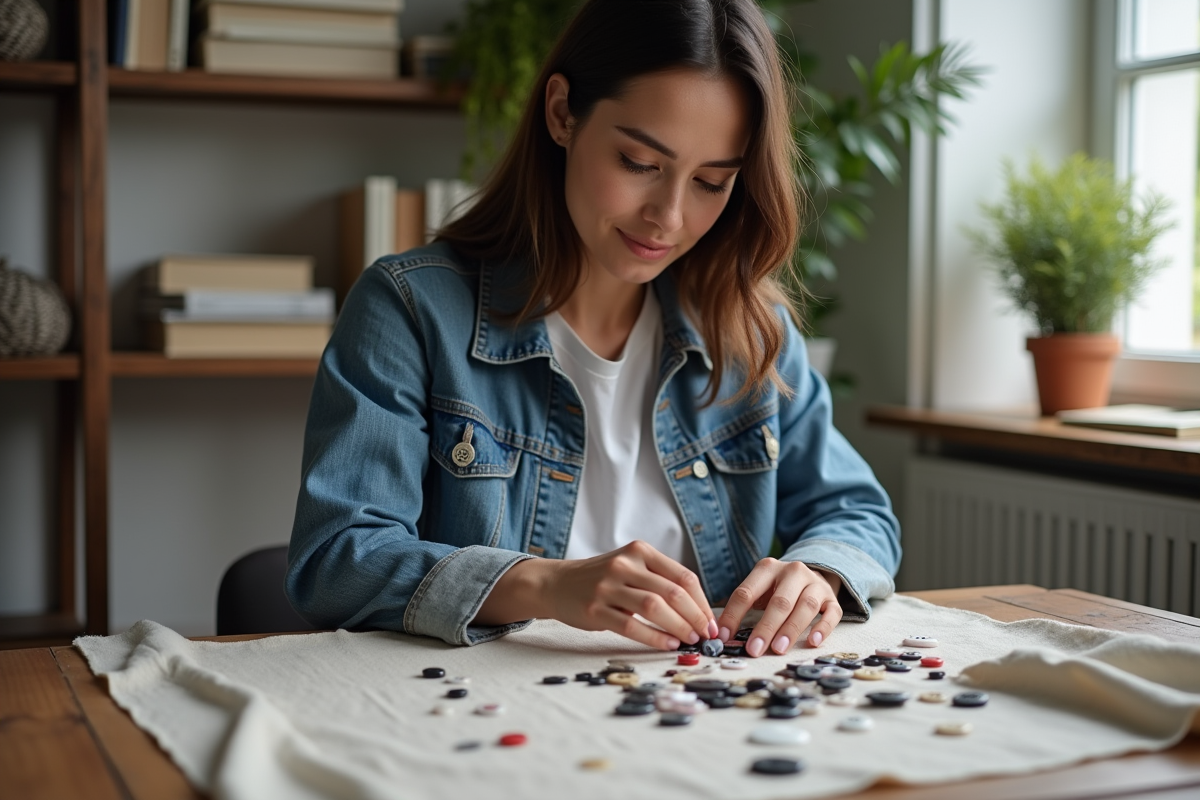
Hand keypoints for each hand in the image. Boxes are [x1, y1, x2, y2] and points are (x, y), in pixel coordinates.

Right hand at [544, 540, 716, 649]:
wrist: (556, 583)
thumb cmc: (602, 579)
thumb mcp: (631, 567)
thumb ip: (659, 581)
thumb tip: (698, 612)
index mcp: (640, 551)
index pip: (683, 576)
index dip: (702, 602)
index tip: (712, 622)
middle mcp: (625, 564)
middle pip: (672, 592)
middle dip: (695, 617)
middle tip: (706, 635)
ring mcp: (608, 586)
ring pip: (654, 608)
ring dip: (679, 627)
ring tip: (690, 640)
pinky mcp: (595, 609)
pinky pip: (631, 627)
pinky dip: (654, 637)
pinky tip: (667, 644)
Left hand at [715, 559, 841, 656]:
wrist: (811, 573)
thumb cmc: (777, 588)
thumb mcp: (759, 589)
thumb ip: (744, 607)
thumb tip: (722, 635)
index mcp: (767, 568)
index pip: (746, 592)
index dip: (734, 615)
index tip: (724, 637)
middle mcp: (793, 572)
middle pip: (780, 601)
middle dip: (766, 627)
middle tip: (754, 649)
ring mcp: (815, 584)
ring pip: (805, 606)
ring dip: (791, 629)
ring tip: (778, 649)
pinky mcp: (832, 598)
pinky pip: (832, 613)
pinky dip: (823, 628)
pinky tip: (813, 641)